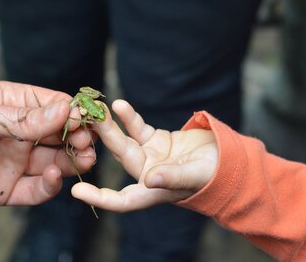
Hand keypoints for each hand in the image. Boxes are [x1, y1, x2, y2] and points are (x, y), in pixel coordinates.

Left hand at [0, 81, 94, 216]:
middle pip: (59, 134)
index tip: (91, 119)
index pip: (53, 105)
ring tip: (83, 159)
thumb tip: (66, 110)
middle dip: (78, 137)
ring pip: (54, 161)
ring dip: (73, 161)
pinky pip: (36, 190)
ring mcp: (12, 161)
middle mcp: (15, 132)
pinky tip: (55, 175)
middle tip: (89, 143)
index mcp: (10, 103)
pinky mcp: (4, 189)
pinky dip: (51, 185)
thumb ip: (23, 118)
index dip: (74, 112)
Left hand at [71, 100, 217, 211]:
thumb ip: (173, 177)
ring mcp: (151, 156)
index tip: (76, 191)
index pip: (123, 200)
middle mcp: (147, 174)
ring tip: (99, 108)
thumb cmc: (216, 174)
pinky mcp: (157, 140)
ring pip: (125, 140)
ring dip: (112, 126)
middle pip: (121, 157)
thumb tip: (149, 180)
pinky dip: (129, 117)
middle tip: (88, 120)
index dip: (99, 197)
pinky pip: (138, 128)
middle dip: (105, 139)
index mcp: (153, 191)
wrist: (230, 158)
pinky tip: (119, 105)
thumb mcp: (196, 176)